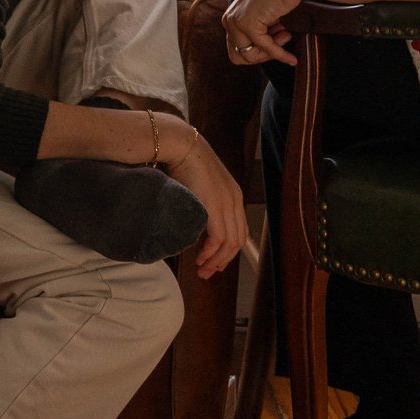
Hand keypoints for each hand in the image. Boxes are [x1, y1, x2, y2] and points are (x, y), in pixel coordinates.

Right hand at [164, 123, 245, 277]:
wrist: (180, 145)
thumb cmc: (182, 161)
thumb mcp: (198, 183)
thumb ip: (201, 200)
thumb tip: (193, 217)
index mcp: (234, 195)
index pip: (238, 229)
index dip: (229, 249)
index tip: (216, 261)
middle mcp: (235, 201)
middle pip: (237, 240)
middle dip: (224, 260)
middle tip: (209, 272)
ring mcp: (227, 204)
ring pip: (230, 243)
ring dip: (216, 261)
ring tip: (203, 271)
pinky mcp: (216, 208)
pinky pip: (219, 239)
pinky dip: (211, 253)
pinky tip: (200, 260)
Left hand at [222, 0, 300, 66]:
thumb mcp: (265, 14)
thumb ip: (258, 30)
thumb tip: (262, 53)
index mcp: (231, 16)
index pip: (237, 48)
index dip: (257, 51)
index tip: (276, 42)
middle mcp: (228, 19)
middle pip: (239, 56)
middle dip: (262, 55)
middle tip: (281, 42)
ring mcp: (235, 22)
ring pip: (249, 56)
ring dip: (271, 53)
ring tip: (287, 35)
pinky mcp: (247, 24)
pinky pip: (264, 49)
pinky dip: (280, 55)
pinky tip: (292, 58)